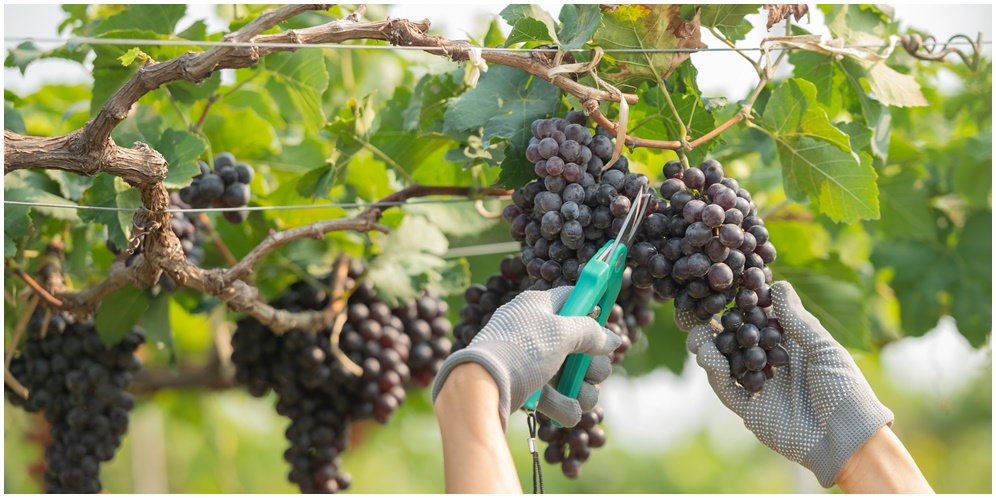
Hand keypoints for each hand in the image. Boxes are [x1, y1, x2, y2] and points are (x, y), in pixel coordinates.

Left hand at [432, 286, 620, 430]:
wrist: (482, 387)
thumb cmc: (521, 350)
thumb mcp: (560, 333)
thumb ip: (591, 332)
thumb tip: (613, 339)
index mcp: (538, 306)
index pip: (573, 297)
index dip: (593, 308)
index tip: (606, 321)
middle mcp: (535, 330)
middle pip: (580, 344)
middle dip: (593, 364)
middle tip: (590, 372)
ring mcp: (531, 360)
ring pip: (572, 374)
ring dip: (582, 389)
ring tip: (580, 397)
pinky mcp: (526, 387)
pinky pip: (555, 396)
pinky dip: (563, 405)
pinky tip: (566, 412)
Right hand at [678, 281, 893, 487]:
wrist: (849, 439)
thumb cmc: (846, 390)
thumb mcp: (824, 349)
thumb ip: (797, 320)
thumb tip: (778, 285)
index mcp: (791, 346)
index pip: (760, 321)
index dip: (743, 306)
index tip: (724, 288)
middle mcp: (772, 364)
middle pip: (738, 341)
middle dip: (717, 327)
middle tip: (695, 312)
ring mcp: (760, 387)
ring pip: (727, 364)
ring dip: (711, 349)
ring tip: (696, 336)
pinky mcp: (751, 410)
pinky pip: (728, 390)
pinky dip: (716, 374)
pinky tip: (709, 359)